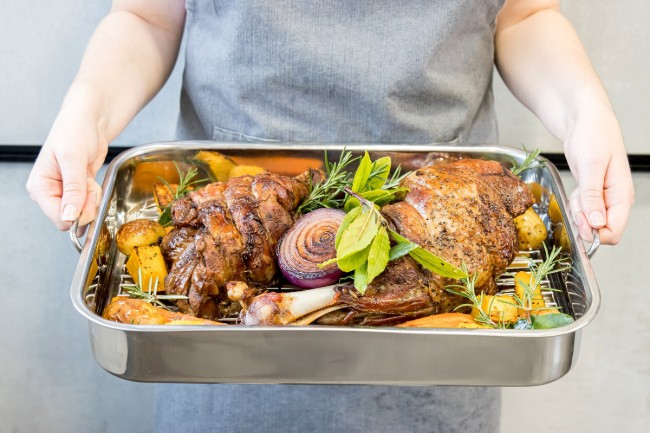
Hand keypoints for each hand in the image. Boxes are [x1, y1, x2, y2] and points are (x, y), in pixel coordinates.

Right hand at [26, 111, 107, 231]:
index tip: (88, 195)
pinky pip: (89, 205)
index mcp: (39, 187)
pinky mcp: (78, 192)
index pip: (58, 218)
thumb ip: (73, 189)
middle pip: (72, 219)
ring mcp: (64, 194)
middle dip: (86, 205)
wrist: (90, 122)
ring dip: (92, 200)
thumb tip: (69, 216)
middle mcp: (49, 193)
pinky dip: (95, 196)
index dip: (78, 214)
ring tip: (89, 178)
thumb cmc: (75, 132)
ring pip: (82, 213)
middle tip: (89, 184)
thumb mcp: (73, 159)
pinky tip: (92, 181)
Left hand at [564, 103, 633, 244]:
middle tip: (576, 200)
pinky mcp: (592, 194)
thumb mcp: (590, 165)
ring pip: (590, 222)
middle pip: (600, 230)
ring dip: (578, 212)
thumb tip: (597, 222)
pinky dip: (575, 205)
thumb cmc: (593, 135)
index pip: (614, 232)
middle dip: (583, 222)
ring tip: (577, 190)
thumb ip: (593, 195)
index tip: (579, 219)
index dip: (594, 232)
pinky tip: (576, 190)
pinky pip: (583, 211)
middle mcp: (615, 200)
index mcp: (622, 195)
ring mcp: (603, 198)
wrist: (585, 120)